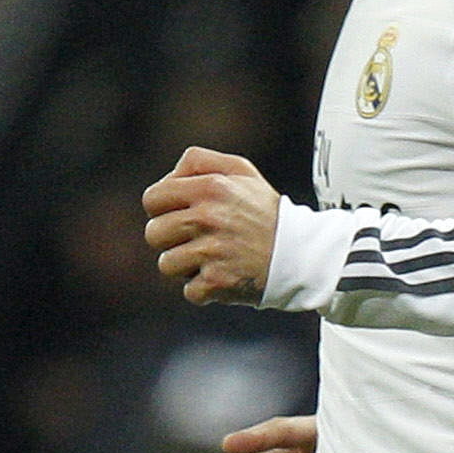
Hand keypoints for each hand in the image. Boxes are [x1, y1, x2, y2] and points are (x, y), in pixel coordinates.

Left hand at [147, 146, 281, 305]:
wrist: (301, 253)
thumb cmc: (264, 211)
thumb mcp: (239, 170)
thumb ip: (199, 162)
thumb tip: (166, 179)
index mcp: (210, 186)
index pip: (152, 199)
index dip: (161, 209)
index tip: (178, 216)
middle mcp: (207, 217)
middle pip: (153, 233)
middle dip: (171, 239)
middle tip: (198, 240)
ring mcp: (211, 251)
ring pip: (166, 264)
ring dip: (186, 266)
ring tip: (213, 258)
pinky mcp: (217, 282)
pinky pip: (189, 291)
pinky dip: (205, 289)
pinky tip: (225, 275)